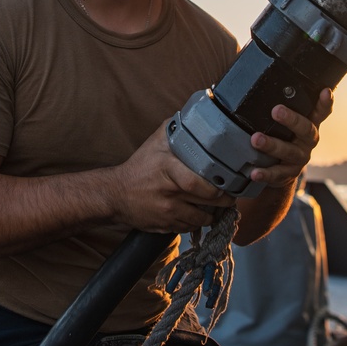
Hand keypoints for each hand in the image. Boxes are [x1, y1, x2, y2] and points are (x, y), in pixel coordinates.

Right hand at [108, 120, 235, 233]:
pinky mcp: (165, 225)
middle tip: (231, 194)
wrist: (115, 194)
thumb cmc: (140, 166)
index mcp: (167, 169)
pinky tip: (200, 213)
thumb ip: (176, 129)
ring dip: (213, 214)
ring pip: (202, 218)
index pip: (196, 183)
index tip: (226, 183)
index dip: (215, 188)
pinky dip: (198, 222)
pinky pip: (190, 227)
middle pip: (207, 202)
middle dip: (224, 201)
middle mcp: (168, 193)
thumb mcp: (155, 142)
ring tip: (218, 205)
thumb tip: (198, 118)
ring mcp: (167, 212)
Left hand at [248, 88, 332, 187]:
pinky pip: (278, 174)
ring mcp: (300, 158)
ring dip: (272, 145)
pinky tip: (254, 171)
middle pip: (306, 130)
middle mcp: (308, 141)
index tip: (325, 91)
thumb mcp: (283, 122)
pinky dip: (265, 173)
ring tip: (256, 139)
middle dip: (292, 120)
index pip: (321, 112)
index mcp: (309, 124)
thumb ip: (278, 105)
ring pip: (289, 152)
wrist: (280, 169)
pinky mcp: (289, 174)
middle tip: (276, 110)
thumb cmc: (281, 136)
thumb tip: (252, 80)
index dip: (325, 102)